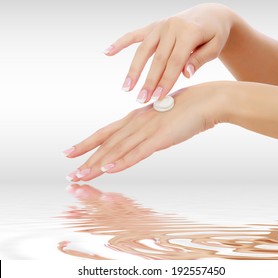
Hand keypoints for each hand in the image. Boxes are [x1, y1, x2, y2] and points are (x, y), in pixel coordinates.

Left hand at [64, 82, 226, 180]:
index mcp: (136, 118)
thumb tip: (140, 137)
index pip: (105, 132)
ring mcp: (148, 130)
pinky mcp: (161, 138)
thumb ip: (148, 128)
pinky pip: (138, 153)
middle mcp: (136, 123)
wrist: (207, 100)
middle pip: (106, 143)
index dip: (87, 143)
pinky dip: (123, 162)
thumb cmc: (187, 108)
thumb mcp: (161, 118)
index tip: (70, 152)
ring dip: (98, 165)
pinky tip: (110, 170)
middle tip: (70, 174)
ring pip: (117, 150)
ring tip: (81, 176)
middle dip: (86, 159)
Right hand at [104, 3, 232, 102]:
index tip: (158, 97)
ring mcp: (161, 25)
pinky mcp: (153, 26)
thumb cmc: (214, 34)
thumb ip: (200, 59)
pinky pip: (134, 34)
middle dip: (149, 81)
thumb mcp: (215, 46)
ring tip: (126, 87)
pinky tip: (107, 52)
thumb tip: (186, 73)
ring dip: (133, 69)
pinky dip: (120, 43)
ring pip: (143, 50)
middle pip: (157, 59)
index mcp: (189, 32)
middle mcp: (172, 27)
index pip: (175, 62)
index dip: (166, 81)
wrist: (210, 14)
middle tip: (141, 100)